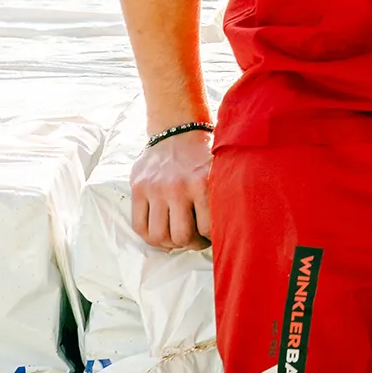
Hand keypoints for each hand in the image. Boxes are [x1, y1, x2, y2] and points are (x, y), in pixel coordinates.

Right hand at [130, 128, 212, 250]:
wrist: (178, 128)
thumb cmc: (204, 152)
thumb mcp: (220, 168)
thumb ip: (223, 193)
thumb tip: (233, 225)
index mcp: (203, 181)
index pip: (207, 228)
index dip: (211, 239)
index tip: (213, 237)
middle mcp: (178, 186)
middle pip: (181, 236)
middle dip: (190, 244)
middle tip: (196, 241)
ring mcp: (156, 188)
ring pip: (158, 235)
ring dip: (170, 243)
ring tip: (179, 238)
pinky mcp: (138, 188)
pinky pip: (139, 226)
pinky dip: (150, 237)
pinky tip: (162, 235)